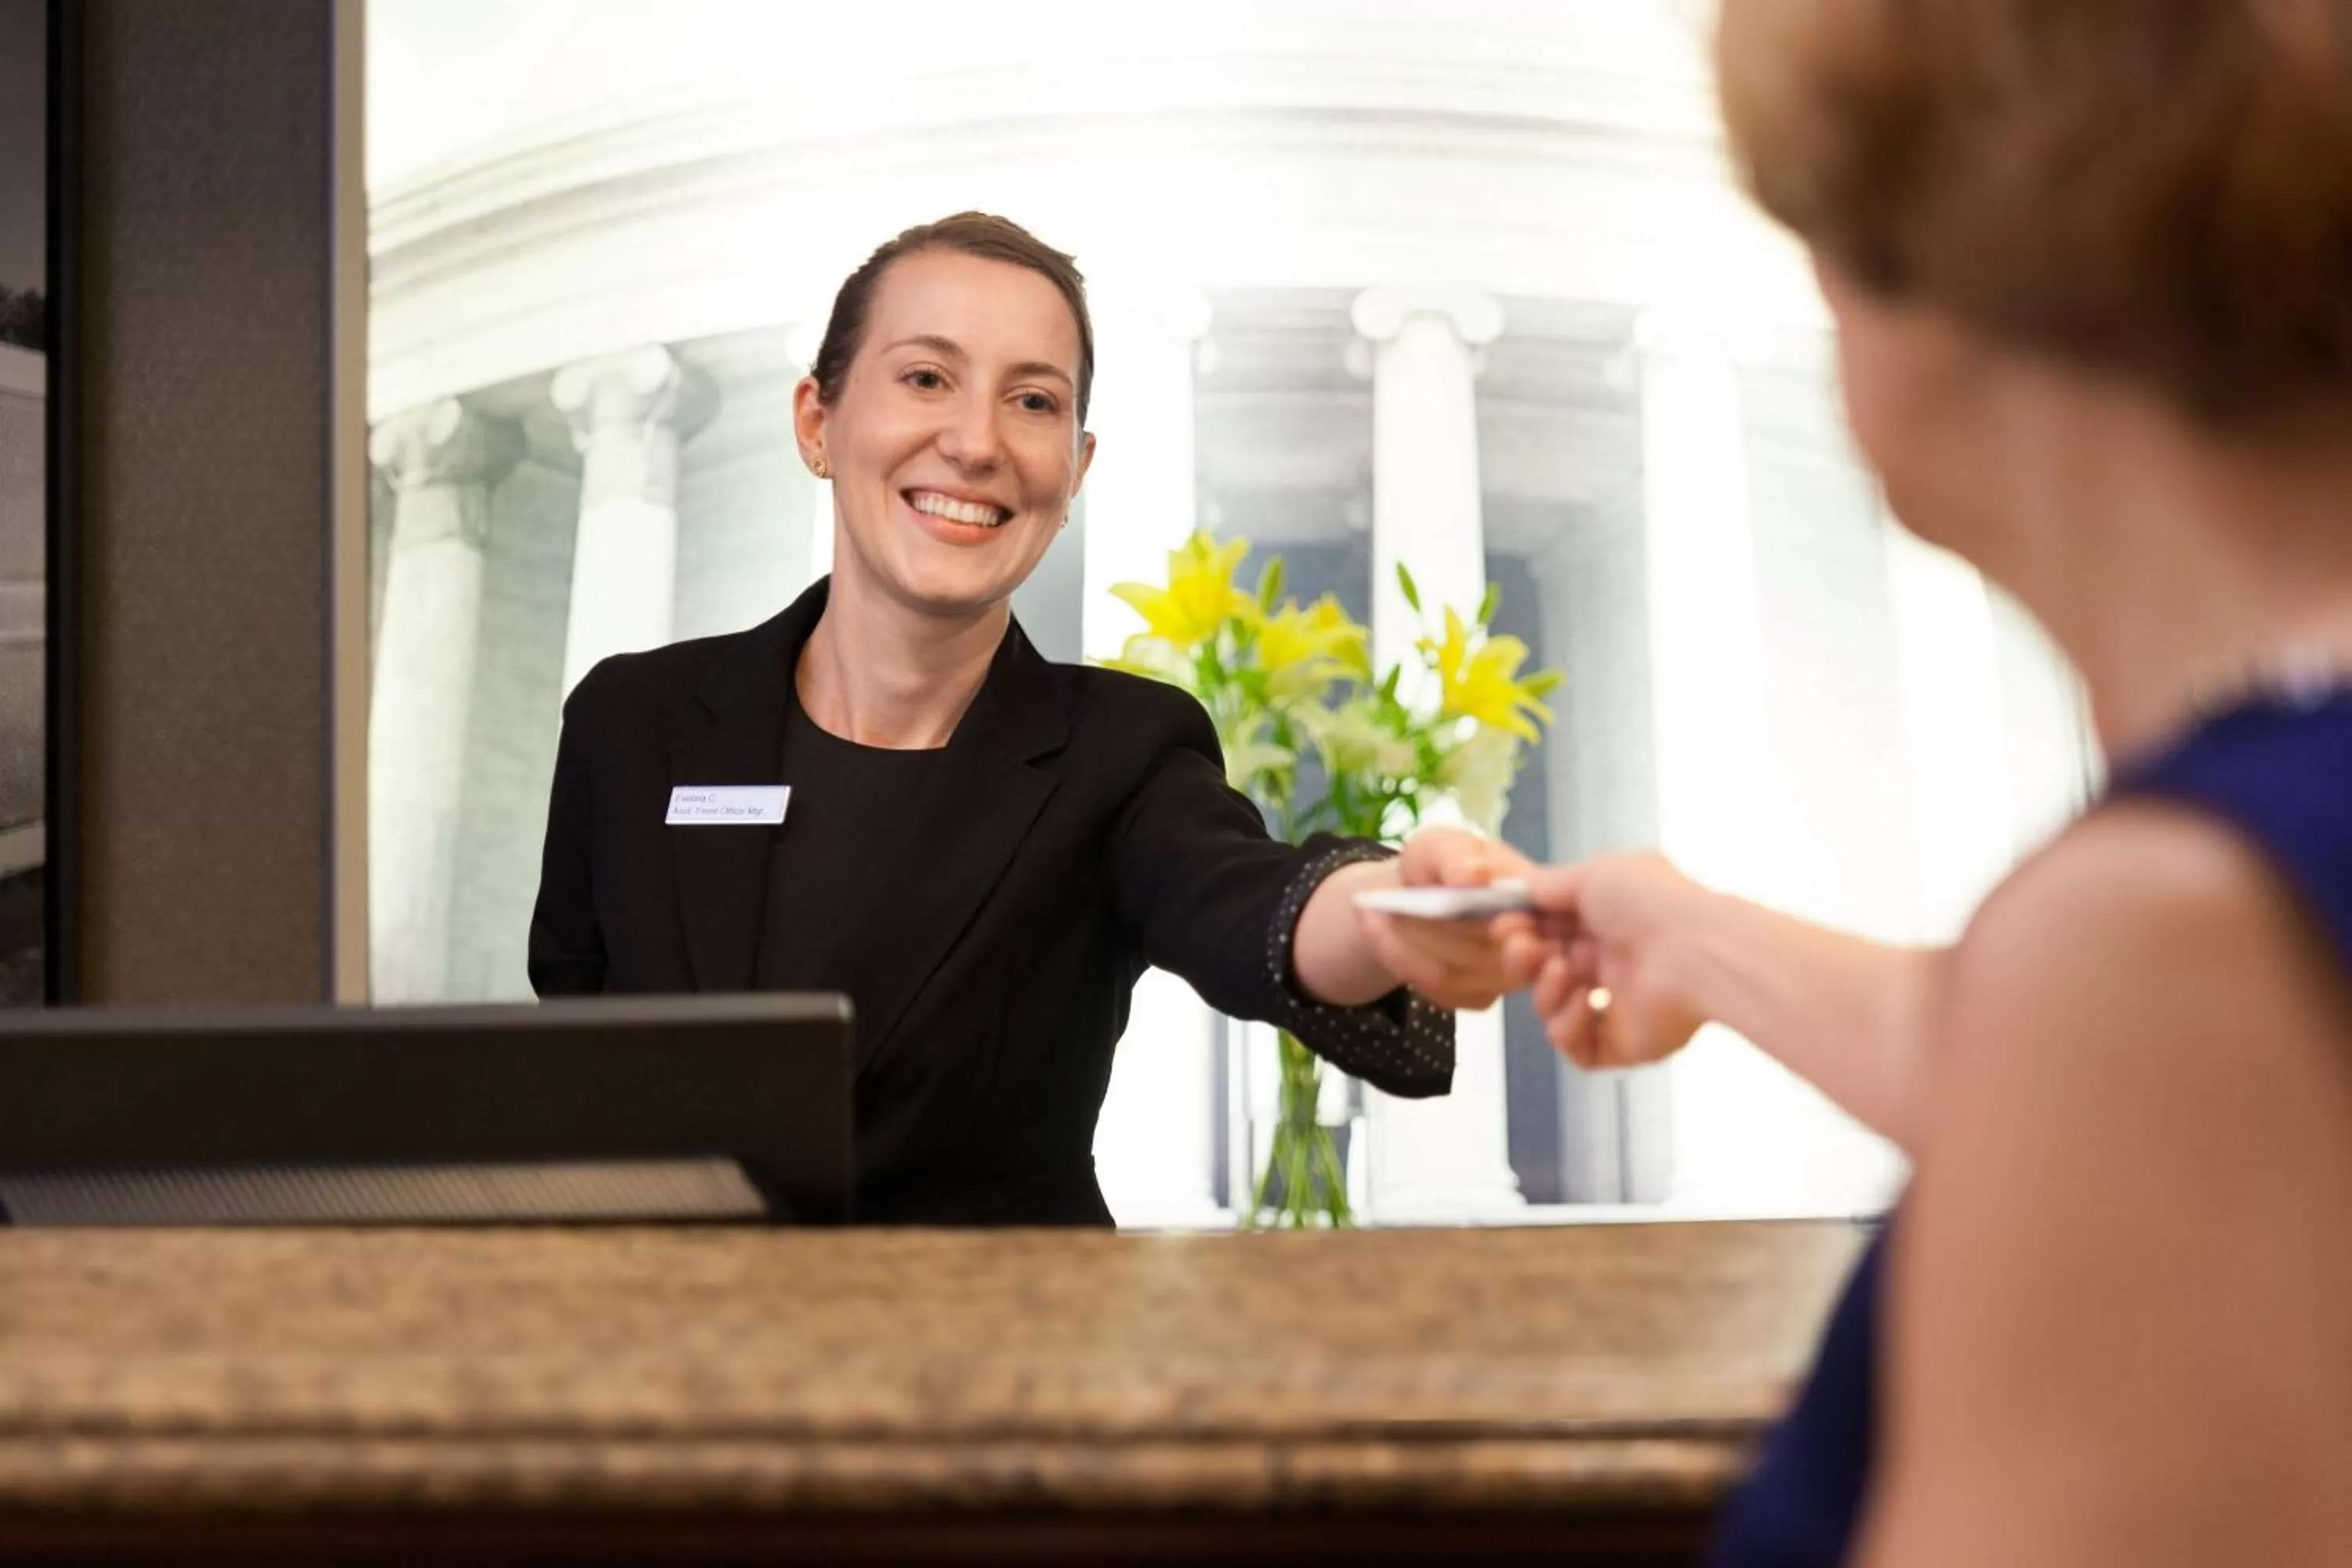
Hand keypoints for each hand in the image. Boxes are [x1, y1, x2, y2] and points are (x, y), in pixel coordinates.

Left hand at [1353, 826, 1531, 1010]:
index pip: (1537, 927)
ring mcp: (1508, 975)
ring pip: (1454, 975)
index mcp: (1539, 898)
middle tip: (1384, 905)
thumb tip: (1474, 876)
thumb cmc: (1441, 864)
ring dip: (1402, 944)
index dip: (1510, 930)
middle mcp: (1536, 943)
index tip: (1458, 912)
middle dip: (1429, 930)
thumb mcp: (1439, 844)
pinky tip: (1378, 933)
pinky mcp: (1479, 996)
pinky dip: (1399, 959)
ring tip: (1370, 912)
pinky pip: (1439, 991)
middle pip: (1487, 954)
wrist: (1420, 894)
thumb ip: (1455, 854)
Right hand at [1492, 851, 1709, 1070]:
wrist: (1697, 952)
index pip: (1548, 931)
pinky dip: (1569, 1026)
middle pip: (1543, 971)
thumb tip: (1522, 891)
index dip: (1521, 929)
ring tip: (1564, 971)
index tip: (1504, 924)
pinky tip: (1587, 1002)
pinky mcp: (1624, 1043)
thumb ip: (1549, 885)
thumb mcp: (1593, 873)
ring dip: (1544, 991)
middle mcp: (1611, 962)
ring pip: (1552, 1010)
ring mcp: (1617, 1005)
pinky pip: (1576, 1048)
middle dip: (1523, 959)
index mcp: (1607, 921)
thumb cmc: (1652, 904)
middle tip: (1522, 949)